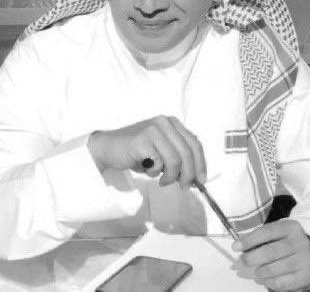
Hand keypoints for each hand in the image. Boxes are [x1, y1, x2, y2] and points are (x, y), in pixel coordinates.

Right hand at [87, 115, 206, 187]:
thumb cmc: (137, 151)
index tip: (201, 180)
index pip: (195, 144)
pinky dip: (155, 172)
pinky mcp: (142, 139)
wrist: (109, 147)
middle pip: (187, 153)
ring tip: (162, 180)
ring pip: (175, 160)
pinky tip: (147, 170)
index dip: (201, 164)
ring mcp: (153, 129)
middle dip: (188, 175)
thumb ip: (178, 156)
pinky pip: (158, 163)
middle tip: (184, 187)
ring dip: (170, 176)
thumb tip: (195, 176)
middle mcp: (165, 122)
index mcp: (172, 123)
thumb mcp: (162, 150)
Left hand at [233, 219, 309, 290]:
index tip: (235, 247)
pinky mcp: (305, 276)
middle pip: (271, 251)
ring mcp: (304, 260)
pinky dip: (268, 282)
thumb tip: (237, 247)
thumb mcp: (274, 234)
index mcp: (290, 227)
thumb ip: (257, 238)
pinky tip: (262, 279)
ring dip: (258, 272)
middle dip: (252, 258)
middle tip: (241, 262)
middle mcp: (300, 242)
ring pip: (275, 269)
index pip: (266, 232)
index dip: (249, 240)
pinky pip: (282, 282)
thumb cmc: (284, 242)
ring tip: (251, 272)